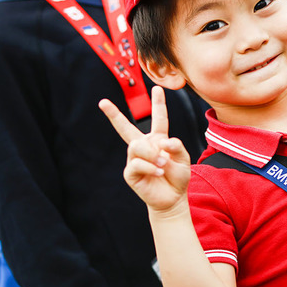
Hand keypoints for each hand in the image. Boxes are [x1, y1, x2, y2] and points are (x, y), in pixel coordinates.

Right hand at [99, 86, 190, 212]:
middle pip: (126, 127)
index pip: (159, 118)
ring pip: (136, 146)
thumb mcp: (184, 159)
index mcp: (158, 139)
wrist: (172, 198)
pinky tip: (158, 172)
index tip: (157, 88)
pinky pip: (136, 163)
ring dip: (152, 155)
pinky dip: (150, 167)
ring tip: (162, 164)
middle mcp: (144, 146)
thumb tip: (162, 143)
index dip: (158, 103)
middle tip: (102, 102)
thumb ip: (176, 146)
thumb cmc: (178, 177)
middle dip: (113, 114)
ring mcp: (135, 158)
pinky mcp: (130, 172)